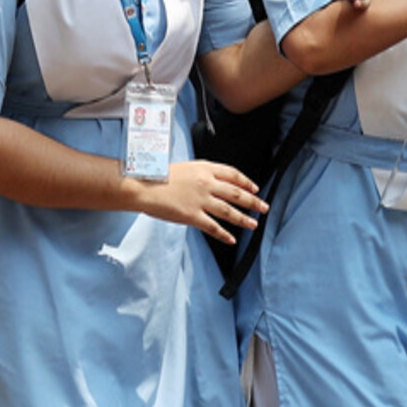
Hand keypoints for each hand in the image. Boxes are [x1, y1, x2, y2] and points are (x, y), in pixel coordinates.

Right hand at [133, 159, 267, 243]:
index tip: (255, 188)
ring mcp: (201, 200)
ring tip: (254, 224)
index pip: (233, 174)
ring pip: (229, 211)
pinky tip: (232, 239)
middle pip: (236, 193)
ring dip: (244, 218)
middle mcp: (206, 184)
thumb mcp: (184, 167)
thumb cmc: (157, 175)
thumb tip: (211, 182)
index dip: (246, 182)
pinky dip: (224, 234)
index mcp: (204, 169)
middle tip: (263, 207)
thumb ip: (200, 174)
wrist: (143, 185)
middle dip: (253, 201)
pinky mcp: (192, 216)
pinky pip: (213, 227)